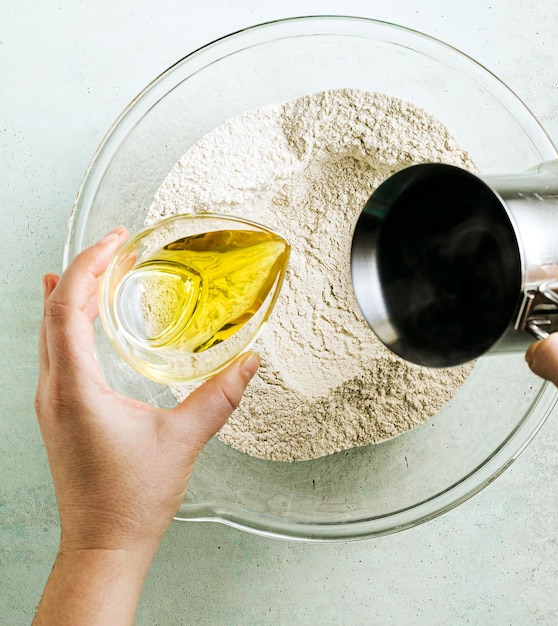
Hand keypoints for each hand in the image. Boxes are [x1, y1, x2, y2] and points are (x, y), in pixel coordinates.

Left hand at [33, 227, 259, 624]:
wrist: (103, 544)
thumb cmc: (132, 499)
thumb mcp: (183, 440)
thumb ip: (219, 397)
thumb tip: (248, 363)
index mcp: (78, 391)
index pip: (67, 311)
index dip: (88, 268)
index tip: (114, 242)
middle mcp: (54, 392)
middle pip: (52, 313)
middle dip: (81, 271)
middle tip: (113, 246)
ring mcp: (51, 403)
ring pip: (47, 332)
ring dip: (70, 295)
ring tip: (95, 268)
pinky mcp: (58, 413)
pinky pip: (52, 352)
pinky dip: (65, 322)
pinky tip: (78, 317)